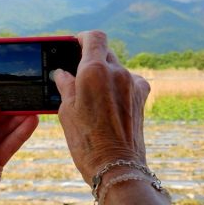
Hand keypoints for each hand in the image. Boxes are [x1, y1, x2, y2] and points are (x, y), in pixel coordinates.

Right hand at [52, 31, 150, 183]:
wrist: (118, 167)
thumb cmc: (87, 142)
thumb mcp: (67, 112)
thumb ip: (66, 86)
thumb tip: (61, 73)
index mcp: (93, 71)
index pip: (94, 37)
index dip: (83, 38)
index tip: (75, 43)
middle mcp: (117, 72)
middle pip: (105, 52)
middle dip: (92, 59)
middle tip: (79, 74)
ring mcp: (132, 83)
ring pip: (117, 67)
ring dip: (105, 74)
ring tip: (93, 95)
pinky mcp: (142, 96)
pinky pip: (129, 81)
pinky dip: (119, 86)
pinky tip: (110, 102)